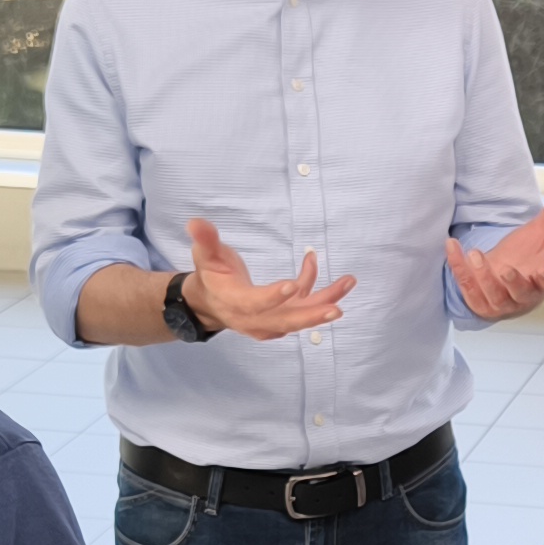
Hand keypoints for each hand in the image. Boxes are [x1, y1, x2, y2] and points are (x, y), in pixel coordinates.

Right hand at [186, 215, 354, 340]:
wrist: (210, 303)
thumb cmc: (211, 276)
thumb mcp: (205, 256)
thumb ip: (205, 240)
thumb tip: (195, 222)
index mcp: (234, 302)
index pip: (255, 303)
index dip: (273, 297)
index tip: (293, 286)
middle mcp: (254, 318)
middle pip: (285, 320)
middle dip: (312, 315)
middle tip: (336, 308)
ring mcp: (269, 321)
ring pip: (300, 316)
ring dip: (325, 302)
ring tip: (348, 282)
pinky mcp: (281, 318)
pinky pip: (302, 307)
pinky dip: (316, 290)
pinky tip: (313, 261)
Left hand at [449, 176, 543, 319]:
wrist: (503, 277)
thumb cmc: (526, 255)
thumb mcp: (541, 231)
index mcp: (542, 280)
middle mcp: (523, 295)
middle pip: (520, 293)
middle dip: (512, 282)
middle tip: (506, 268)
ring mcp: (500, 303)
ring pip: (492, 296)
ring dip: (483, 276)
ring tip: (475, 252)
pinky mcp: (479, 304)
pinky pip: (467, 290)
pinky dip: (459, 270)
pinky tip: (453, 247)